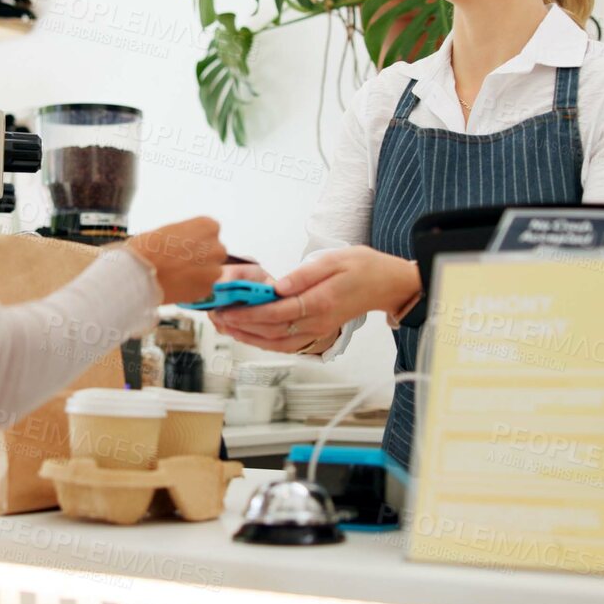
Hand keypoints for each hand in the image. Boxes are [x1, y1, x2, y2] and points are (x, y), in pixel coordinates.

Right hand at [126, 217, 224, 304]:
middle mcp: (216, 247)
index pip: (210, 231)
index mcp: (207, 226)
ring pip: (210, 271)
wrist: (138, 274)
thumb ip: (187, 236)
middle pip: (214, 252)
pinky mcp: (207, 290)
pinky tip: (177, 285)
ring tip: (177, 276)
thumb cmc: (147, 249)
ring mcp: (214, 270)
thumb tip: (189, 244)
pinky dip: (193, 288)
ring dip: (199, 274)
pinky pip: (204, 288)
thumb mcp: (169, 230)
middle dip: (201, 257)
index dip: (196, 240)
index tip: (186, 246)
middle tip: (180, 262)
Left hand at [212, 246, 419, 352]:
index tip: (227, 309)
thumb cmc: (362, 268)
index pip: (276, 313)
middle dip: (241, 326)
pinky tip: (248, 333)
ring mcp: (317, 330)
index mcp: (319, 302)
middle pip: (271, 331)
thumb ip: (304, 275)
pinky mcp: (317, 332)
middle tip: (216, 317)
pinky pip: (286, 344)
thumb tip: (278, 286)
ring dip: (248, 336)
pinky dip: (264, 341)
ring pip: (276, 342)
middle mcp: (316, 322)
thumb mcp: (334, 260)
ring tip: (225, 326)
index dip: (249, 313)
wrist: (386, 284)